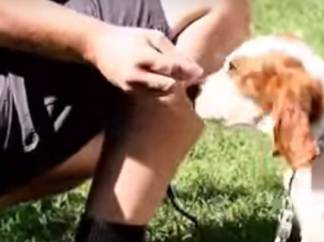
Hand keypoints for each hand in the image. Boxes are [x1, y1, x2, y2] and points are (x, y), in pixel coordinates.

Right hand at [85, 25, 203, 94]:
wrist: (99, 49)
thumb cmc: (130, 39)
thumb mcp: (152, 37)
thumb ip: (172, 52)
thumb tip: (194, 69)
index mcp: (143, 58)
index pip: (170, 68)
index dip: (188, 72)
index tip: (202, 74)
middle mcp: (137, 76)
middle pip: (168, 87)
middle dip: (184, 86)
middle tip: (195, 83)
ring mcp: (133, 88)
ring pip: (163, 96)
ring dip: (176, 93)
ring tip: (184, 85)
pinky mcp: (132, 95)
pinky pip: (155, 98)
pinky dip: (166, 95)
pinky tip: (171, 89)